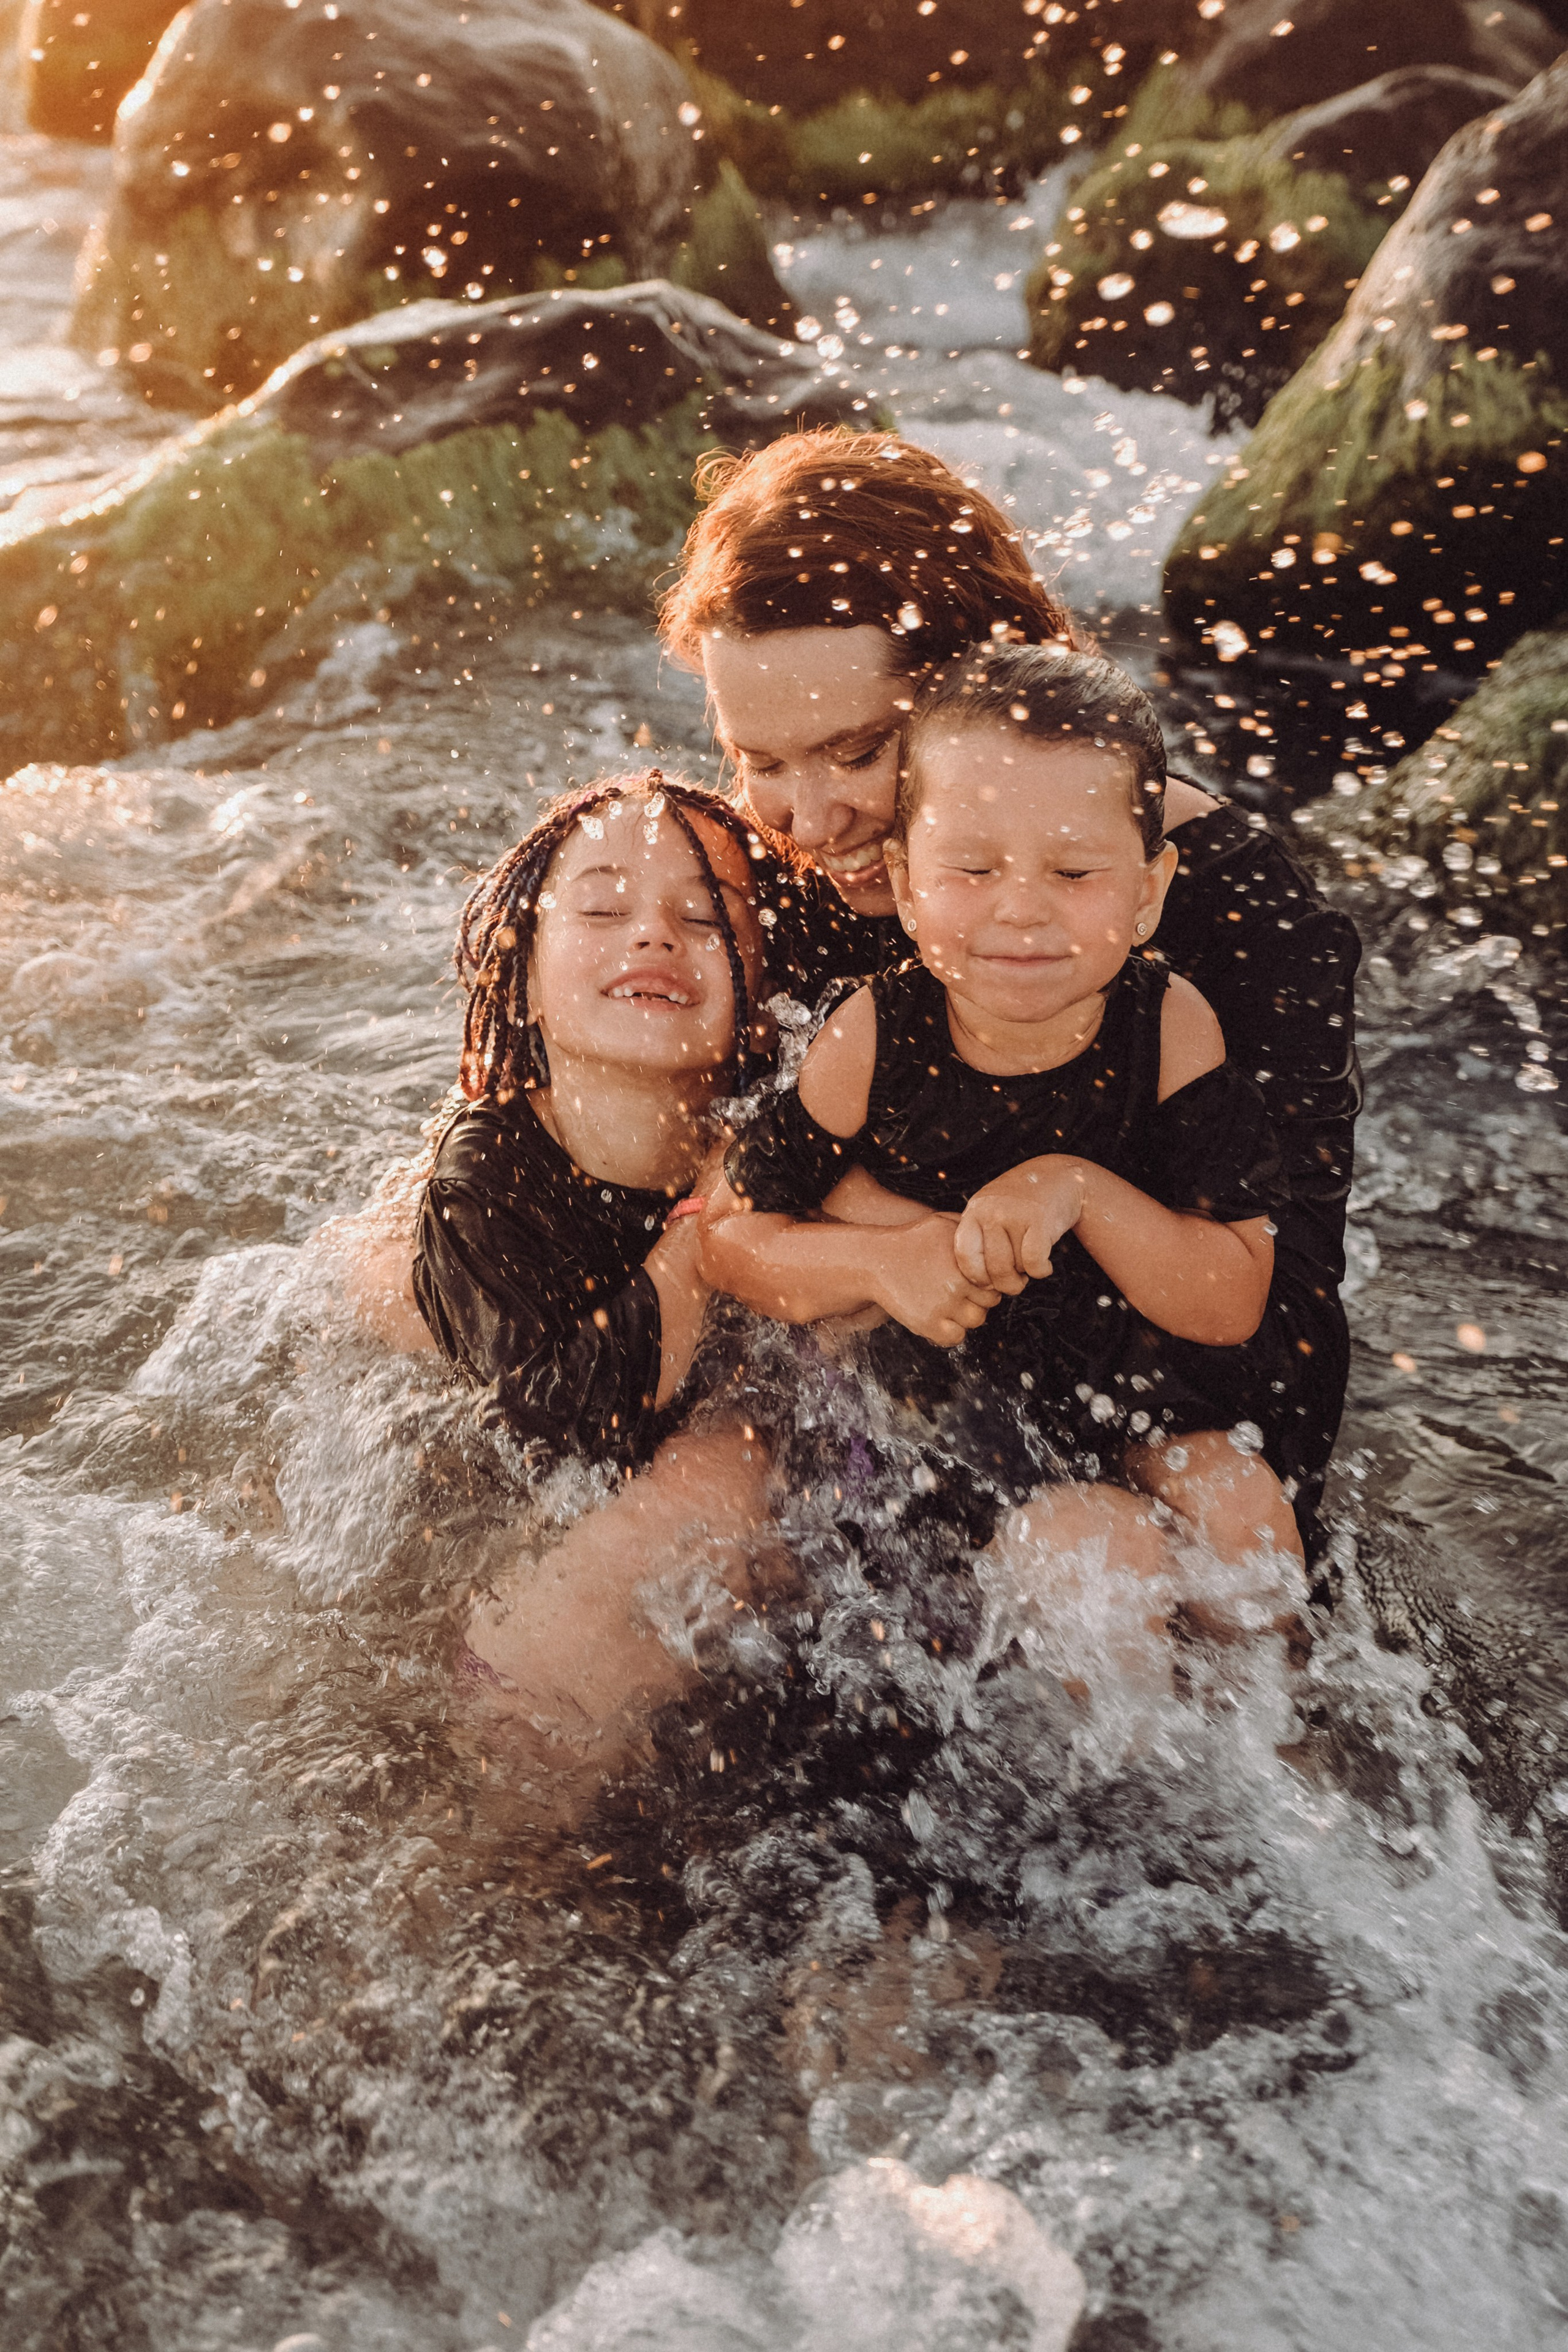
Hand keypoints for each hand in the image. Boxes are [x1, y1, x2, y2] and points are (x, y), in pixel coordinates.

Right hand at [867, 1214, 1001, 1346]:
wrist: (875, 1260)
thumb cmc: (911, 1241)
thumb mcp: (941, 1223)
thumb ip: (969, 1228)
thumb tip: (993, 1236)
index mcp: (965, 1260)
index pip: (995, 1280)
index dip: (985, 1281)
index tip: (972, 1280)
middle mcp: (957, 1282)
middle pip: (989, 1303)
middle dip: (977, 1299)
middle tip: (959, 1293)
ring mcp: (943, 1305)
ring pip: (975, 1321)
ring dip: (965, 1316)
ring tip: (949, 1304)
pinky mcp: (926, 1323)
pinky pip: (955, 1338)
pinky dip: (950, 1332)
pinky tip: (939, 1319)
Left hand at [953, 1157, 1086, 1290]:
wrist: (1060, 1176)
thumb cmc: (1023, 1204)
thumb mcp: (992, 1211)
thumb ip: (982, 1239)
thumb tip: (983, 1288)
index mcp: (974, 1211)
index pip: (964, 1255)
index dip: (976, 1277)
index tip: (989, 1283)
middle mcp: (991, 1211)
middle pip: (992, 1268)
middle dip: (1006, 1284)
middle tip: (1015, 1282)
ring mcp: (1014, 1214)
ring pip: (1015, 1267)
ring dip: (1025, 1274)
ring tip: (1029, 1263)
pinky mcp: (1039, 1220)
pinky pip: (1034, 1262)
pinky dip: (1041, 1271)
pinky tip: (1045, 1266)